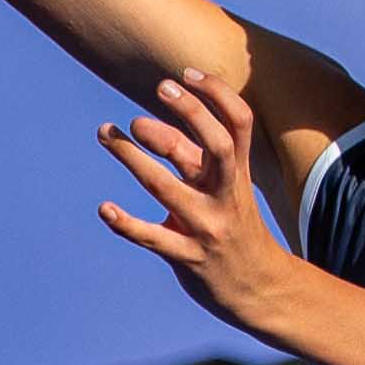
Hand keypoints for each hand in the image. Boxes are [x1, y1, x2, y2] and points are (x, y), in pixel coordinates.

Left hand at [97, 70, 300, 339]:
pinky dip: (126, 223)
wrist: (259, 289)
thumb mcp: (225, 190)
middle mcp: (226, 195)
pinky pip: (153, 238)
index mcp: (236, 174)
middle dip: (185, 116)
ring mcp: (208, 227)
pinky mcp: (189, 258)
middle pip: (216, 146)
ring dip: (134, 158)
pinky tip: (105, 209)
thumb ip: (195, 158)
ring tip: (106, 133)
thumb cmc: (232, 227)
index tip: (183, 75)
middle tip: (148, 101)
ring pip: (169, 188)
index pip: (238, 123)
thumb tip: (150, 122)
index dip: (216, 93)